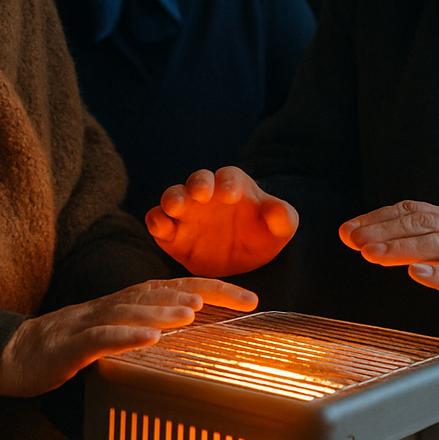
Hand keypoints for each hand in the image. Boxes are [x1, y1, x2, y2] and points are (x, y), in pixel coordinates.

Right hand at [0, 278, 257, 397]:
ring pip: (131, 311)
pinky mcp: (69, 346)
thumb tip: (183, 332)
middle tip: (239, 297)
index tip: (251, 296)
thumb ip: (142, 328)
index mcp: (124, 303)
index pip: (174, 289)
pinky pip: (99, 338)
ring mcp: (89, 323)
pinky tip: (148, 338)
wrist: (10, 353)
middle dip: (202, 293)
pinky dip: (125, 336)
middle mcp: (111, 306)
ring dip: (163, 310)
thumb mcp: (111, 334)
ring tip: (192, 312)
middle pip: (160, 292)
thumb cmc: (64, 346)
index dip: (212, 288)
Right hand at [145, 166, 298, 276]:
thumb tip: (279, 213)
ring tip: (176, 208)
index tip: (231, 194)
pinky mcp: (171, 234)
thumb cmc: (263, 235)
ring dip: (172, 199)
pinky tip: (163, 229)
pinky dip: (156, 222)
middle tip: (200, 194)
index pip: (229, 177)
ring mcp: (186, 213)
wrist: (242, 263)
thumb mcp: (281, 228)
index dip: (228, 182)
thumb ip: (282, 217)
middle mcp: (206, 195)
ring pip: (172, 196)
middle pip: (197, 180)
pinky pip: (157, 222)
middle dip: (197, 184)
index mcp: (233, 186)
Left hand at [339, 201, 438, 336]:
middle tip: (354, 240)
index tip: (349, 229)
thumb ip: (422, 243)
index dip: (378, 217)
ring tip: (373, 254)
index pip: (413, 210)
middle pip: (423, 222)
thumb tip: (373, 241)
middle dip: (384, 229)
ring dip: (402, 247)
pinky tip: (418, 274)